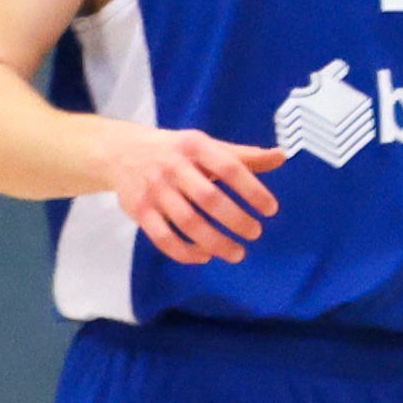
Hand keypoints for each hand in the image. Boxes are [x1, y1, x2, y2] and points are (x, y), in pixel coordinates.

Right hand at [107, 125, 281, 262]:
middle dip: (236, 219)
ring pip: (188, 223)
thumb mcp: (207, 145)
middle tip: (255, 233)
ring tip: (237, 253)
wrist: (120, 152)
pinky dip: (185, 252)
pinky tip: (205, 256)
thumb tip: (282, 156)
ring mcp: (154, 191)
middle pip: (209, 199)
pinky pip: (163, 238)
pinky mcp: (140, 211)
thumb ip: (244, 156)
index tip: (271, 209)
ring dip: (215, 242)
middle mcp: (173, 167)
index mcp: (194, 146)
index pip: (228, 168)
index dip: (252, 190)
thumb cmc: (175, 151)